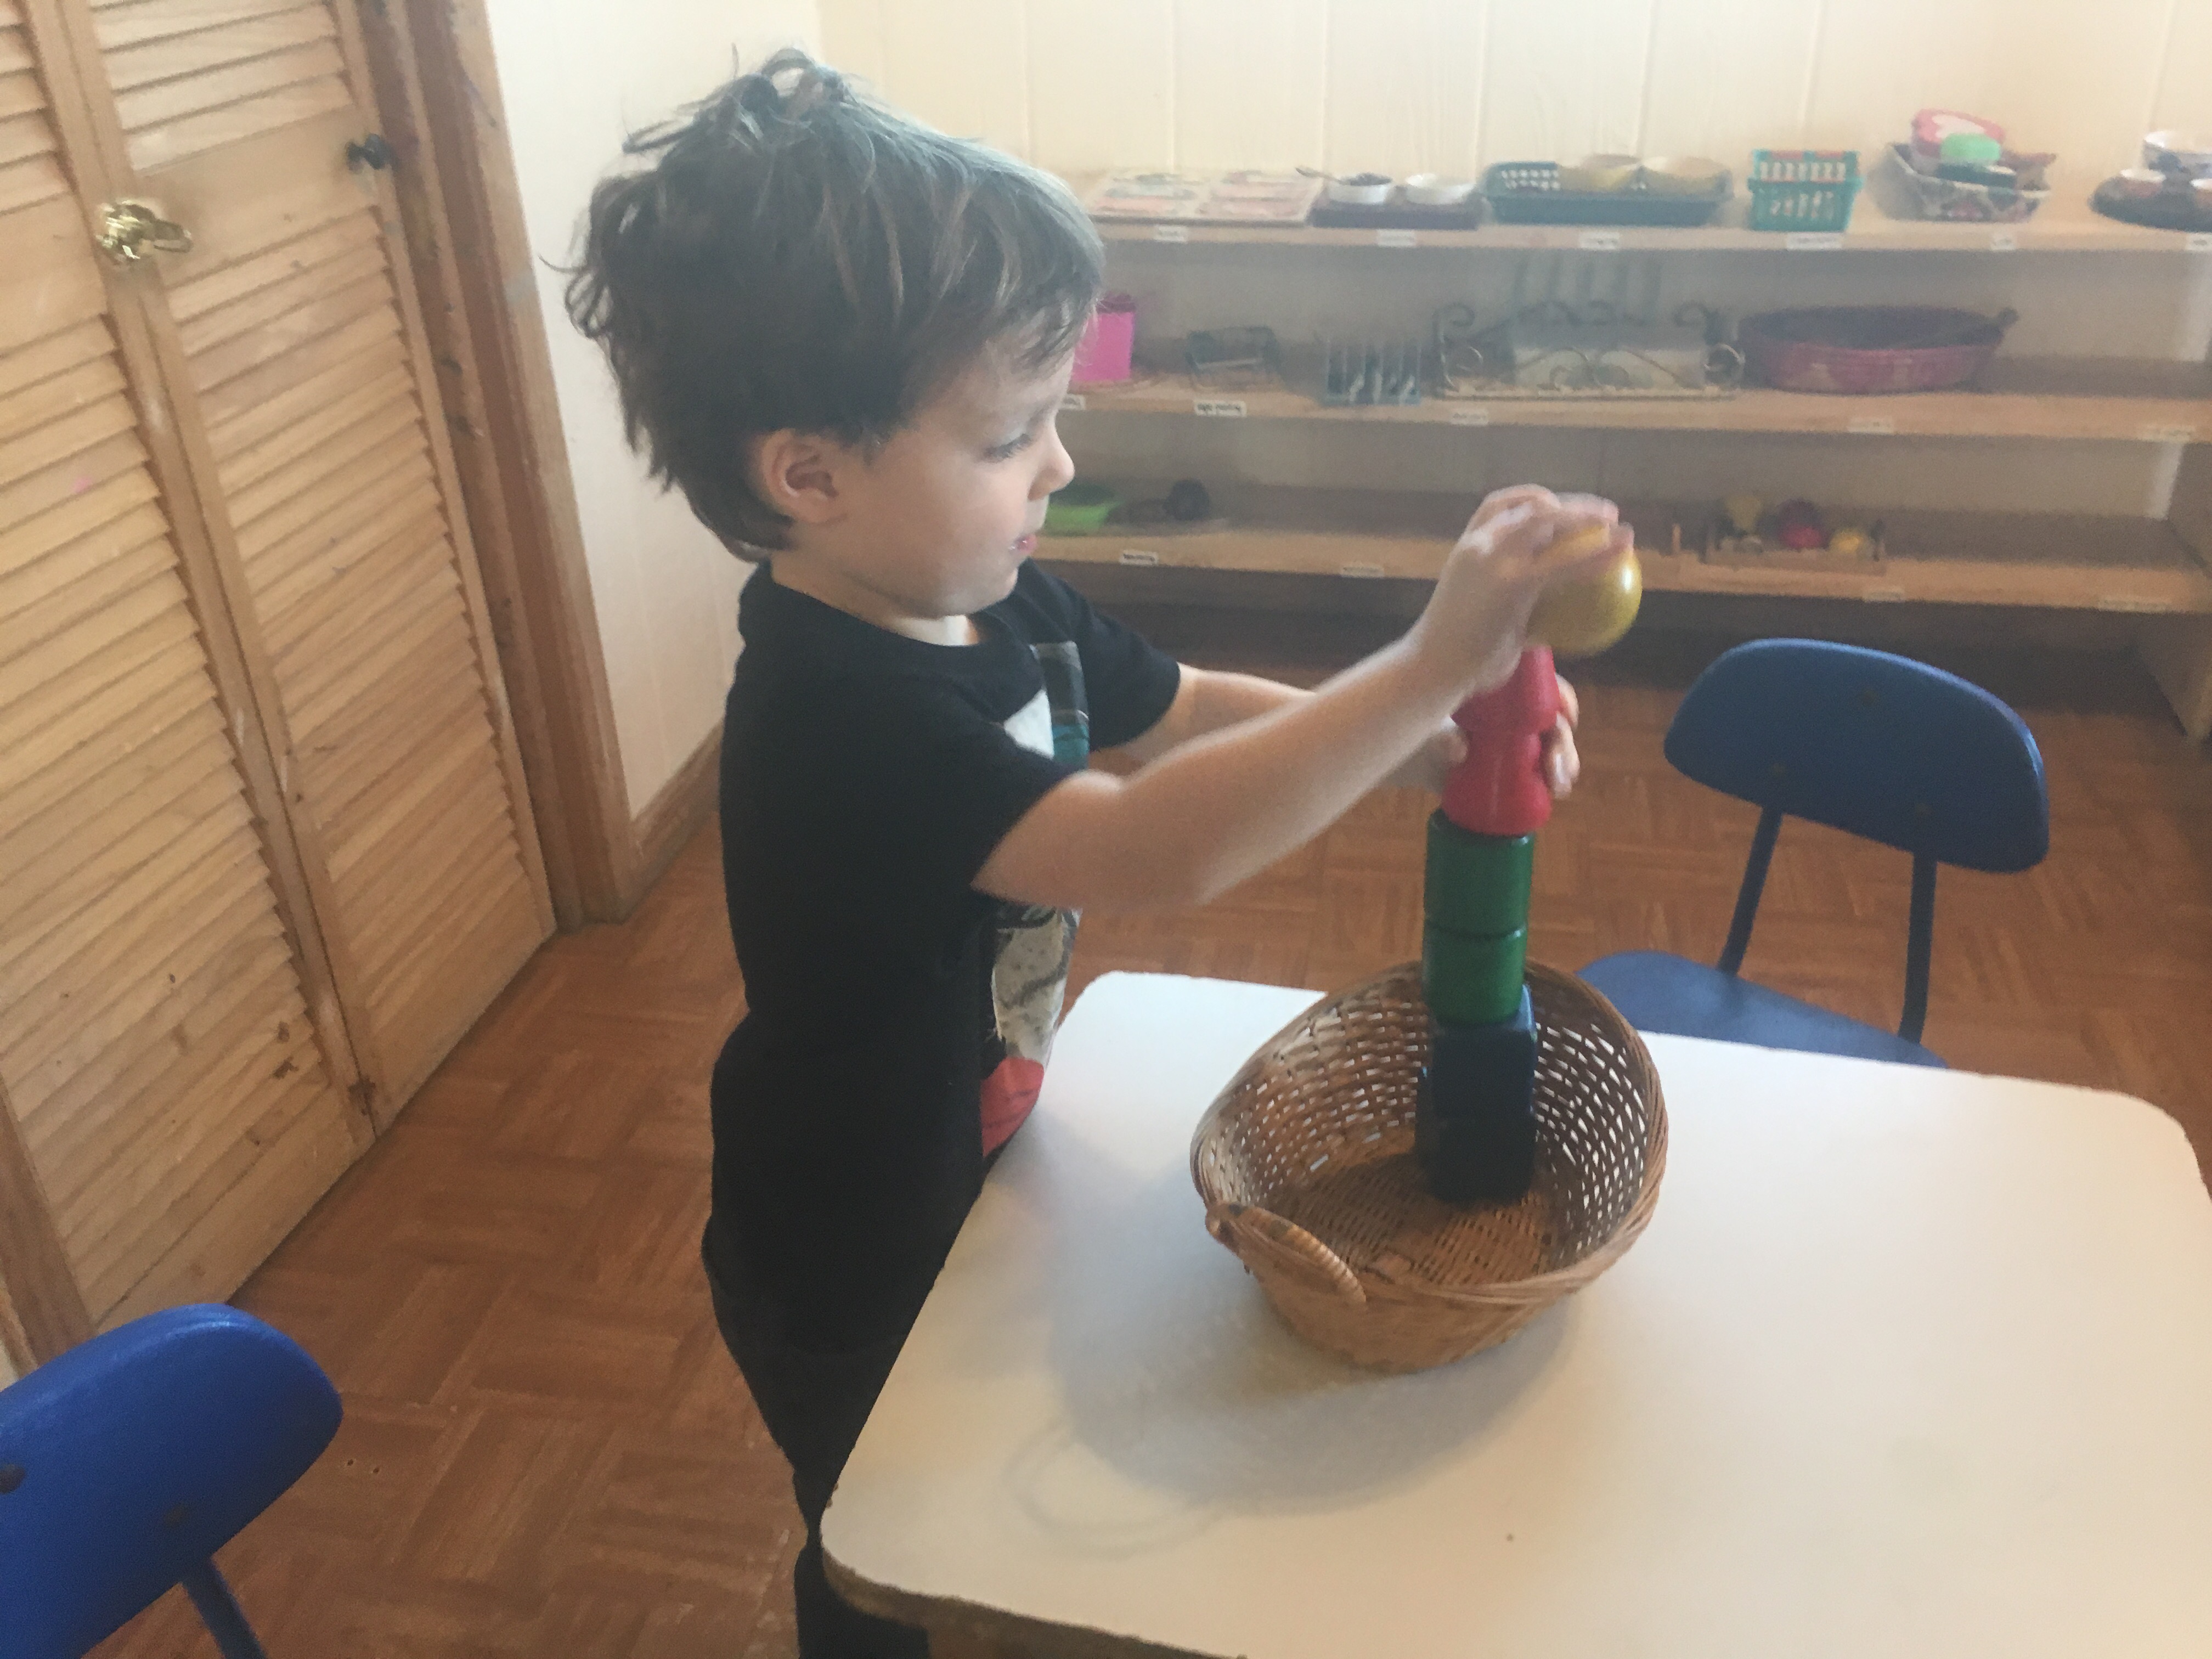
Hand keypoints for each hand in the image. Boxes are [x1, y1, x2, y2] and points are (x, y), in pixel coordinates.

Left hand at [1388, 673, 1580, 796]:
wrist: (1419, 757)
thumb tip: (1459, 749)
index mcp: (1506, 692)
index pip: (1544, 687)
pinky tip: (1559, 792)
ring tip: (1559, 786)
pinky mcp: (1517, 765)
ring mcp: (1521, 740)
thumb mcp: (1434, 730)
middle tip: (1555, 766)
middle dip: (1562, 743)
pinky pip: (1542, 768)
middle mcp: (1519, 714)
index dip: (1562, 698)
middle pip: (1553, 721)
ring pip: (1553, 745)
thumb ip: (1444, 739)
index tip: (1566, 715)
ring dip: (1564, 763)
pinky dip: (1555, 779)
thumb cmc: (1427, 729)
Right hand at [1407, 488, 1630, 699]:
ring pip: (1548, 522)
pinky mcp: (1512, 583)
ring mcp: (1494, 560)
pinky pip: (1564, 563)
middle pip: (1530, 506)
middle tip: (1605, 515)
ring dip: (1587, 518)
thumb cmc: (1456, 654)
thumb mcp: (1481, 614)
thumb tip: (1546, 609)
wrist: (1432, 668)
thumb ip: (1510, 601)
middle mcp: (1479, 544)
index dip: (1535, 499)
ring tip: (1618, 528)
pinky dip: (1597, 554)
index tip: (1563, 509)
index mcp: (1468, 547)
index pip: (1501, 505)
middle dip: (1572, 504)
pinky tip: (1620, 553)